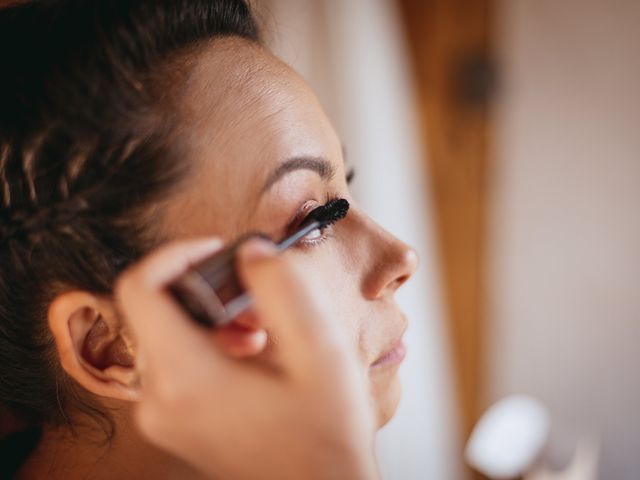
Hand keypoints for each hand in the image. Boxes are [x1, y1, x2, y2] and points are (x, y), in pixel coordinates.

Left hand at [114, 237, 378, 479]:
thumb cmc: (325, 433)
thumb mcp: (320, 349)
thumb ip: (284, 286)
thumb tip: (250, 250)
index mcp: (186, 379)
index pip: (140, 288)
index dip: (175, 253)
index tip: (219, 250)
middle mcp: (158, 399)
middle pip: (156, 306)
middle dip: (207, 286)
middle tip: (257, 298)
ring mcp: (161, 413)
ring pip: (167, 330)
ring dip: (212, 312)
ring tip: (262, 329)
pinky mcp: (173, 418)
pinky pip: (175, 357)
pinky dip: (210, 338)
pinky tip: (253, 352)